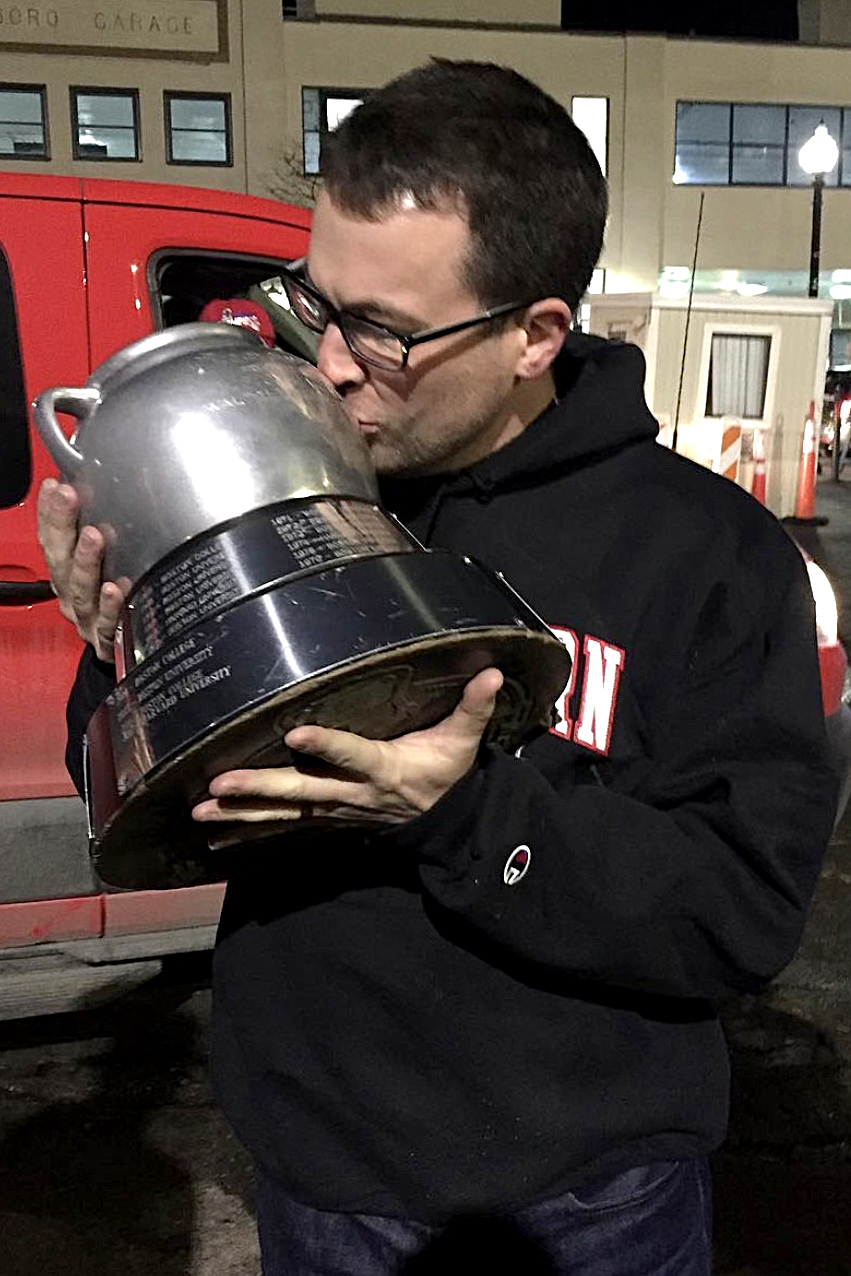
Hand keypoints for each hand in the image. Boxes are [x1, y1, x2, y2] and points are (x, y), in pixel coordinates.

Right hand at [37, 478, 126, 661]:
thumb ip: (101, 532)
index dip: (49, 513)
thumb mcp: (105, 566)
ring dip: (86, 561)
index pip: (51, 539)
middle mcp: (71, 593)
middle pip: (60, 559)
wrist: (123, 653)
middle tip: (70, 497)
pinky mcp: (106, 639)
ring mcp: (86, 617)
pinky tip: (117, 589)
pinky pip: (107, 623)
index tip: (56, 485)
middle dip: (62, 525)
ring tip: (94, 538)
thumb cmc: (114, 603)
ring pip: (81, 589)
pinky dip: (112, 605)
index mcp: (65, 573)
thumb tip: (114, 486)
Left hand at [191, 667, 503, 829]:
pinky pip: (283, 825)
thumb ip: (473, 707)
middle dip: (260, 787)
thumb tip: (490, 672)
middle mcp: (352, 794)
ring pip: (284, 812)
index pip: (352, 756)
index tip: (295, 734)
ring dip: (241, 813)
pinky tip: (213, 832)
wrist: (442, 823)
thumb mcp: (464, 741)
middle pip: (302, 791)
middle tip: (220, 785)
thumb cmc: (446, 772)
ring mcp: (335, 810)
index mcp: (384, 769)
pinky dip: (247, 829)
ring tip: (200, 812)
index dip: (326, 747)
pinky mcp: (325, 817)